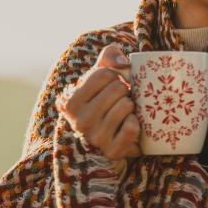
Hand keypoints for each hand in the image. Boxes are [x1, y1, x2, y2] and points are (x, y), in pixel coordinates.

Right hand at [60, 44, 141, 160]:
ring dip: (131, 107)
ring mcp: (96, 138)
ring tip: (124, 113)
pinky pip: (132, 126)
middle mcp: (79, 121)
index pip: (104, 74)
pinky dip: (136, 123)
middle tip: (119, 100)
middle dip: (124, 91)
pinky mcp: (113, 150)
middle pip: (118, 89)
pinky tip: (129, 125)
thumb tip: (122, 63)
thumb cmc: (104, 101)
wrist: (109, 138)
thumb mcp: (100, 77)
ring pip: (126, 105)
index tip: (112, 85)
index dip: (115, 76)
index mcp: (71, 102)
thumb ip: (108, 57)